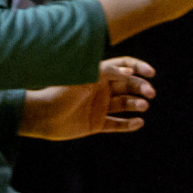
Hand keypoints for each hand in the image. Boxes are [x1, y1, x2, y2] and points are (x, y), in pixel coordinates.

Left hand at [19, 57, 155, 140]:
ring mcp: (100, 107)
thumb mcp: (85, 77)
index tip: (151, 73)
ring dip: (136, 104)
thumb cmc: (61, 91)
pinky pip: (117, 125)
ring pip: (125, 105)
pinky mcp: (97, 124)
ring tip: (143, 106)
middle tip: (150, 93)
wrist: (41, 115)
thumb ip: (106, 72)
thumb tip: (129, 71)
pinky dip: (129, 124)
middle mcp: (102, 89)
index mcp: (99, 74)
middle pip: (128, 86)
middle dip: (141, 87)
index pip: (124, 66)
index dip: (139, 68)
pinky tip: (139, 122)